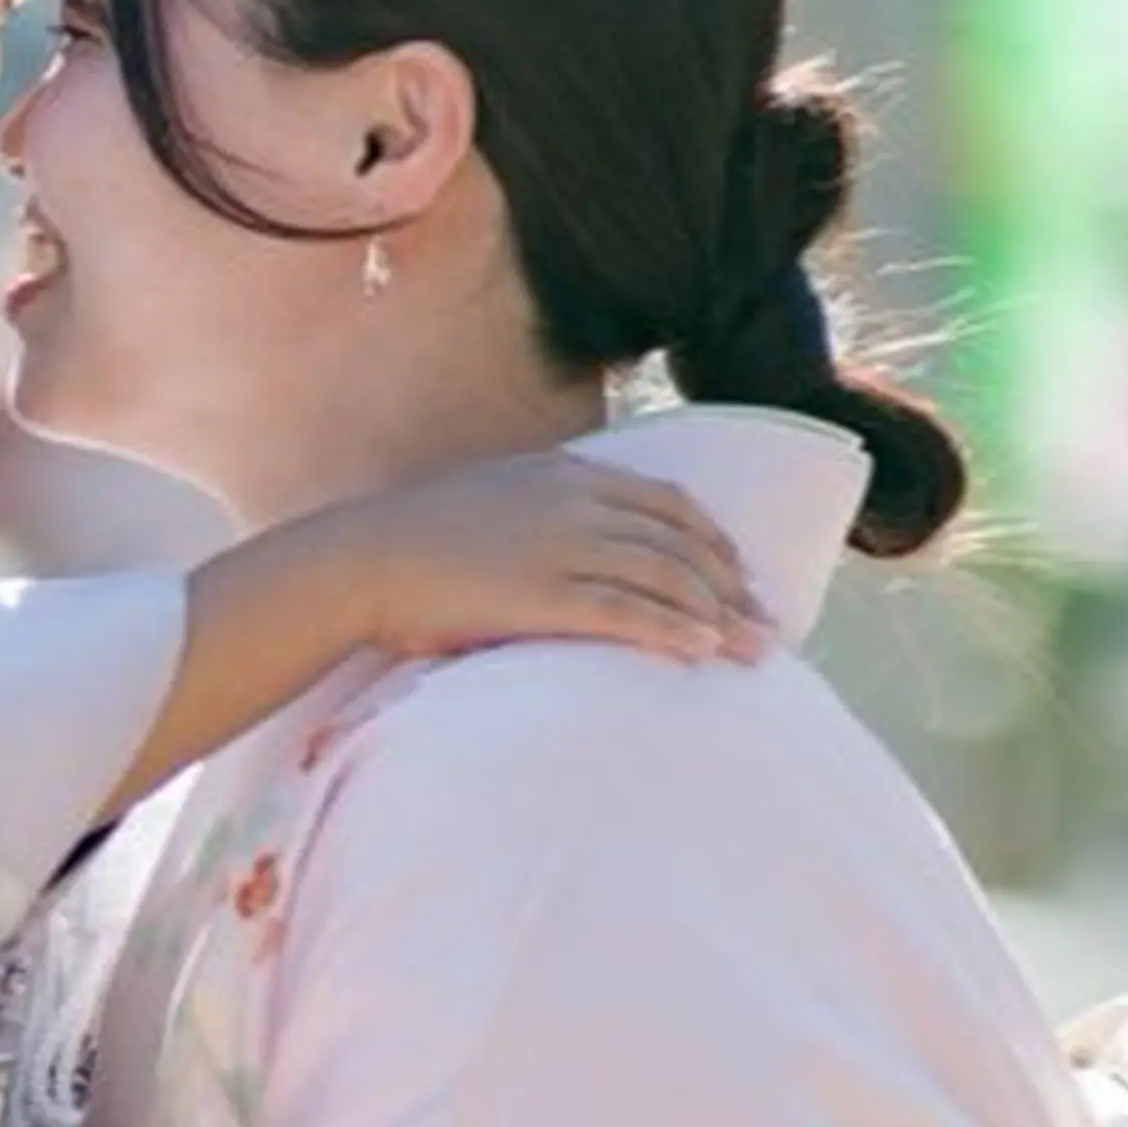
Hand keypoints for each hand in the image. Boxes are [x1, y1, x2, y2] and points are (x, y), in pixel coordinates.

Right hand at [333, 450, 768, 668]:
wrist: (362, 559)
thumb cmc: (419, 539)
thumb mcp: (496, 497)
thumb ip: (547, 508)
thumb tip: (583, 540)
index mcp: (568, 474)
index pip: (667, 502)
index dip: (714, 540)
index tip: (739, 575)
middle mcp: (575, 504)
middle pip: (680, 543)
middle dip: (731, 586)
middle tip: (766, 625)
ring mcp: (561, 548)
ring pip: (664, 578)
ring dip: (718, 616)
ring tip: (752, 650)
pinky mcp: (542, 597)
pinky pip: (625, 613)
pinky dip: (671, 630)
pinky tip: (700, 652)